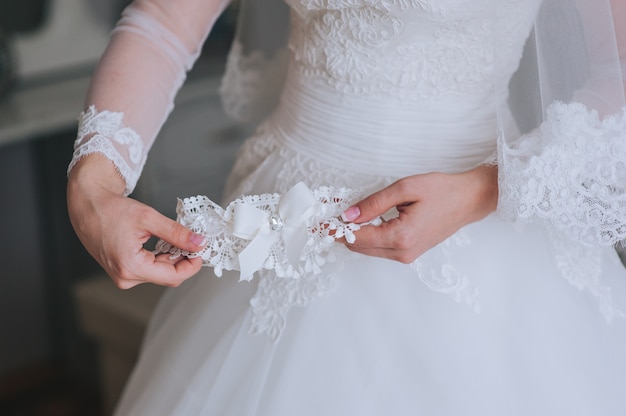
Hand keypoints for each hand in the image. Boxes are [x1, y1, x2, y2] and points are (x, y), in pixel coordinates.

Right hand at [67, 154, 206, 288]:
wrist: (87, 206)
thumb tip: (198, 243)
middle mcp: (125, 277)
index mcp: (130, 267)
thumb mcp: (149, 218)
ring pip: (159, 273)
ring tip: (175, 238)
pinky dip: (160, 257)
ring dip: (172, 257)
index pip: (173, 277)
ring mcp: (122, 276)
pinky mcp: (122, 270)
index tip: (201, 251)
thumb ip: (176, 233)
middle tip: (193, 241)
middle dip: (183, 260)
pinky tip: (163, 243)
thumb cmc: (110, 210)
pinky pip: (149, 269)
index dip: (192, 265)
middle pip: (167, 276)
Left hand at [340, 165, 497, 262]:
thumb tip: (348, 215)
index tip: (319, 223)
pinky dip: (367, 237)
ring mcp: (407, 256)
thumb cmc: (442, 190)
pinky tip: (362, 221)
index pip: (356, 238)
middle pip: (359, 247)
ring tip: (343, 215)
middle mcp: (403, 252)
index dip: (335, 230)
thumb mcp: (406, 188)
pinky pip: (380, 248)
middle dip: (341, 233)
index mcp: (401, 237)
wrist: (470, 201)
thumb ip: (374, 203)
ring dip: (353, 235)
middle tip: (327, 216)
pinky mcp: (409, 253)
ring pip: (368, 250)